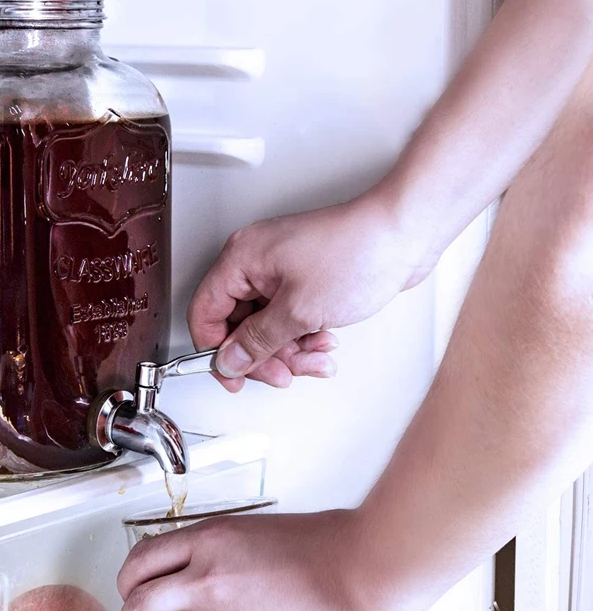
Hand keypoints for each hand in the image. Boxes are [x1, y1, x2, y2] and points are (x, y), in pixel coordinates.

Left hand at [117, 510, 410, 610]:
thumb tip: (220, 563)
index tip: (130, 593)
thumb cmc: (327, 544)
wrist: (361, 572)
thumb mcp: (261, 529)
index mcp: (209, 541)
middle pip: (137, 607)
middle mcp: (206, 579)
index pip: (143, 560)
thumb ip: (230, 547)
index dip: (127, 582)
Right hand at [188, 187, 433, 390]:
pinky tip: (326, 343)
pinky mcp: (305, 280)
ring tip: (316, 360)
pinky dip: (306, 337)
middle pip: (239, 325)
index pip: (205, 312)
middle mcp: (257, 263)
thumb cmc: (357, 251)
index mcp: (242, 259)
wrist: (405, 234)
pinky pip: (291, 319)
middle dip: (264, 356)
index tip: (233, 376)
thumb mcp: (298, 310)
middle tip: (283, 374)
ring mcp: (282, 271)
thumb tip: (230, 360)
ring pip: (268, 326)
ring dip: (291, 351)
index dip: (215, 350)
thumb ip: (257, 341)